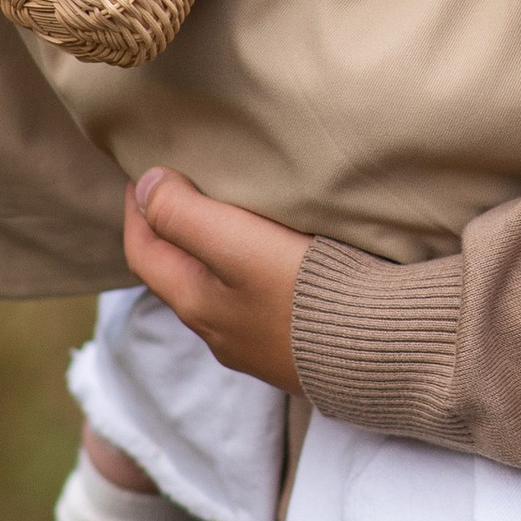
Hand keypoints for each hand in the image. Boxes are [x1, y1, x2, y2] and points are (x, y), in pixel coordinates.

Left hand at [121, 168, 308, 391]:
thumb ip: (184, 214)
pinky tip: (277, 259)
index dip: (136, 209)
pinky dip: (249, 271)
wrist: (383, 350)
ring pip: (219, 290)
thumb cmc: (306, 292)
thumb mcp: (236, 244)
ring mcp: (259, 345)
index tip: (142, 171)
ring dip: (212, 251)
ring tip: (228, 215)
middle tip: (181, 186)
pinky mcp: (297, 347)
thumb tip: (146, 185)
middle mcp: (220, 333)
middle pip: (178, 273)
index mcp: (196, 306)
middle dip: (172, 230)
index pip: (143, 253)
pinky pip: (257, 303)